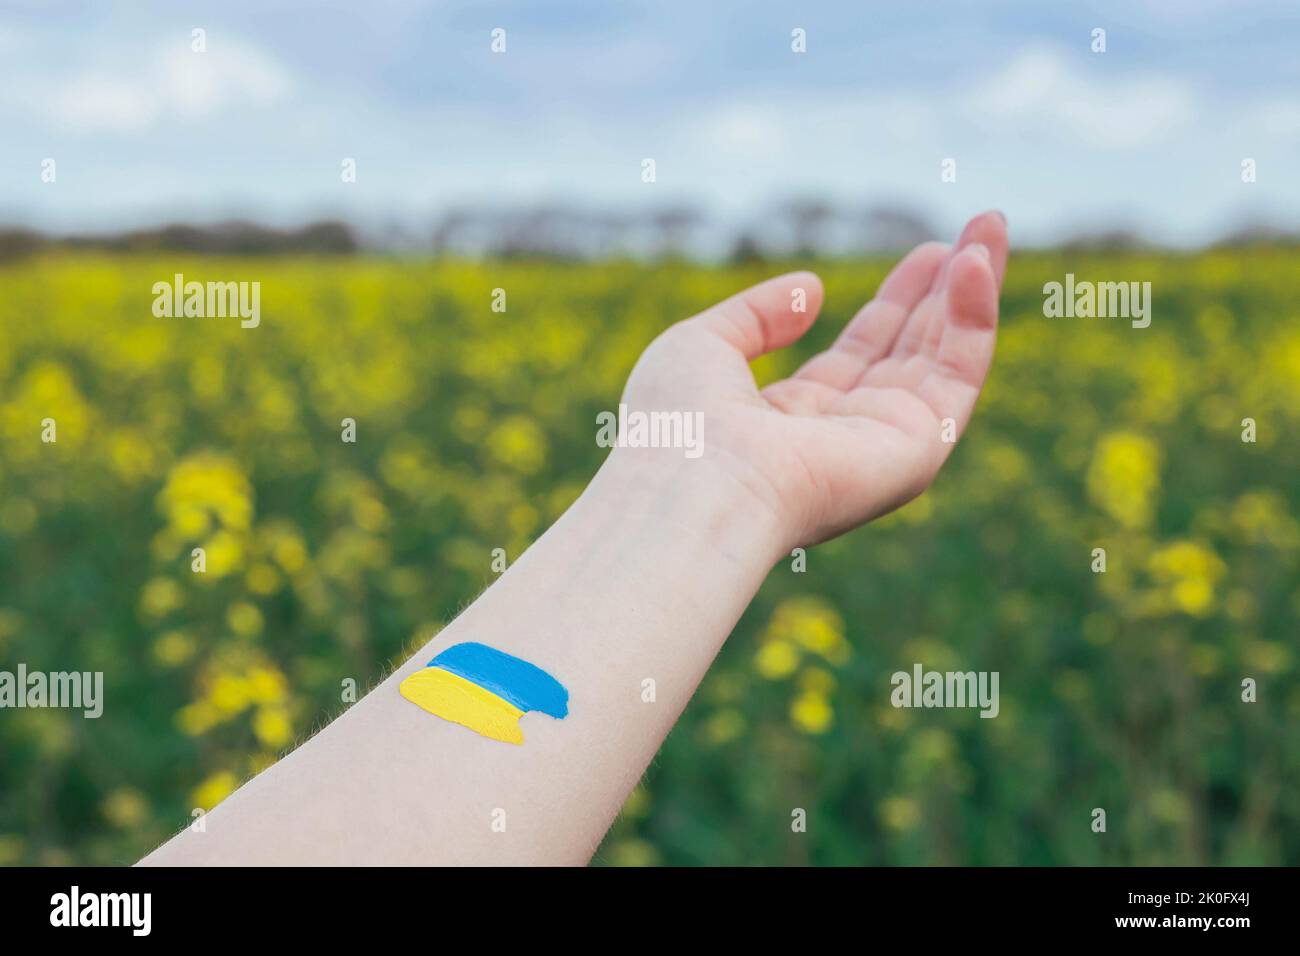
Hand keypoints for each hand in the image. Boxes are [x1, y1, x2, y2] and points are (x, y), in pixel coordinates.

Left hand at [616, 211, 1008, 549]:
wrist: (691, 487)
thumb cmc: (677, 425)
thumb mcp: (703, 345)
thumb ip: (756, 316)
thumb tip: (810, 291)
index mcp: (790, 422)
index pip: (859, 354)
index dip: (895, 302)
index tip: (927, 254)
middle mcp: (843, 439)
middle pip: (911, 352)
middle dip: (945, 290)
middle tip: (980, 226)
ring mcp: (883, 448)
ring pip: (946, 358)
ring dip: (973, 290)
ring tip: (990, 225)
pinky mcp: (917, 451)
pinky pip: (959, 373)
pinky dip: (973, 316)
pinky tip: (972, 263)